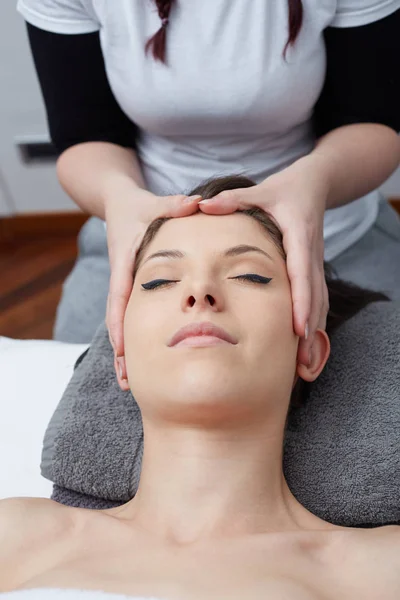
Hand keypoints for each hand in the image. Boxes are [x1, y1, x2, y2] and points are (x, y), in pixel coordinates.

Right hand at [105, 183, 200, 388]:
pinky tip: (141, 361)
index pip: (121, 297)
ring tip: (130, 383)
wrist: (120, 204)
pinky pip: (133, 317)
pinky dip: (134, 338)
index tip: (124, 351)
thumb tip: (195, 202)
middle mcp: (123, 279)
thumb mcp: (155, 204)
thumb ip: (174, 205)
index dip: (121, 325)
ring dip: (127, 352)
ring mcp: (128, 286)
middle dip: (122, 351)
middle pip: (119, 321)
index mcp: (125, 263)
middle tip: (127, 381)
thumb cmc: (138, 207)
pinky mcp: (134, 289)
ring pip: (125, 324)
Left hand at [198, 157, 329, 365]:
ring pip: (319, 302)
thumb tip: (202, 204)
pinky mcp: (314, 269)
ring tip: (305, 363)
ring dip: (313, 332)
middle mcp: (311, 253)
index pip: (301, 273)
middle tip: (302, 361)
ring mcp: (316, 263)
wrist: (313, 185)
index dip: (301, 302)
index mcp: (298, 235)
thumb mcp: (259, 191)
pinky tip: (305, 344)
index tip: (298, 330)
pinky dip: (313, 322)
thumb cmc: (283, 190)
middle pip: (314, 297)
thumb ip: (232, 200)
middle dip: (309, 330)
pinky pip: (317, 299)